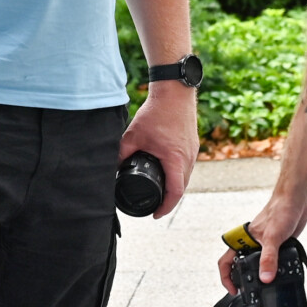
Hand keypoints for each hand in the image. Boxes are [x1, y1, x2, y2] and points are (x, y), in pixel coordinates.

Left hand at [118, 81, 196, 217]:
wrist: (174, 91)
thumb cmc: (156, 112)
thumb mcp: (133, 135)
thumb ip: (122, 153)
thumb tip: (112, 168)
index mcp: (175, 159)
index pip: (175, 192)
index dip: (165, 207)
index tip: (155, 215)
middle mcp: (188, 157)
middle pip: (182, 187)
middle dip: (169, 199)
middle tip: (155, 206)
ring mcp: (193, 150)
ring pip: (186, 176)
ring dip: (175, 186)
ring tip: (162, 192)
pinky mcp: (193, 143)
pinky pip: (187, 165)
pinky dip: (179, 173)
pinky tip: (169, 173)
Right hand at [217, 190, 306, 291]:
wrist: (296, 198)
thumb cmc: (280, 210)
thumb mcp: (273, 238)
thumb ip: (269, 259)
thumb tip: (265, 278)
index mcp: (244, 240)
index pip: (226, 261)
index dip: (226, 277)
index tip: (234, 290)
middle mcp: (252, 243)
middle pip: (241, 265)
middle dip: (244, 280)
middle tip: (251, 293)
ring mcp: (265, 244)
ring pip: (257, 263)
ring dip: (261, 275)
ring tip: (268, 287)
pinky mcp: (279, 243)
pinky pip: (273, 260)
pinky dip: (276, 269)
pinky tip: (284, 273)